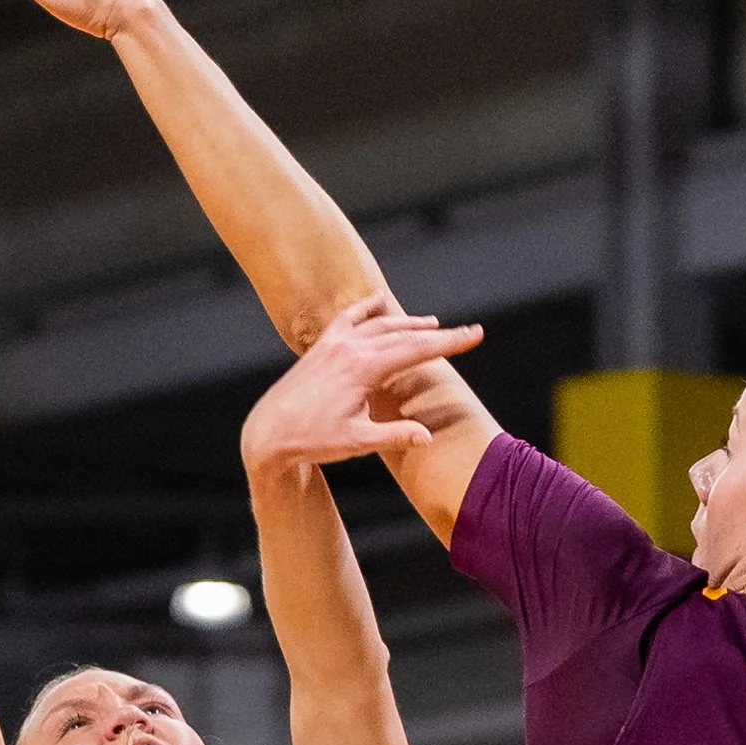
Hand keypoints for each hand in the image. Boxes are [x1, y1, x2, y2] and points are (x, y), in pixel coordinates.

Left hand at [242, 293, 483, 471]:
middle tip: (468, 331)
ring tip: (431, 324)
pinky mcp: (321, 347)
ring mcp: (334, 344)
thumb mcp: (357, 442)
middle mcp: (350, 349)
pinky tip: (378, 302)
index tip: (476, 335)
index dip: (451, 342)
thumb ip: (394, 436)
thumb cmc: (312, 440)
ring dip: (408, 323)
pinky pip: (348, 318)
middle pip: (405, 334)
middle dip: (439, 333)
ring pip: (379, 324)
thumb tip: (427, 437)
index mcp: (363, 368)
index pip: (417, 349)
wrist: (269, 433)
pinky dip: (367, 308)